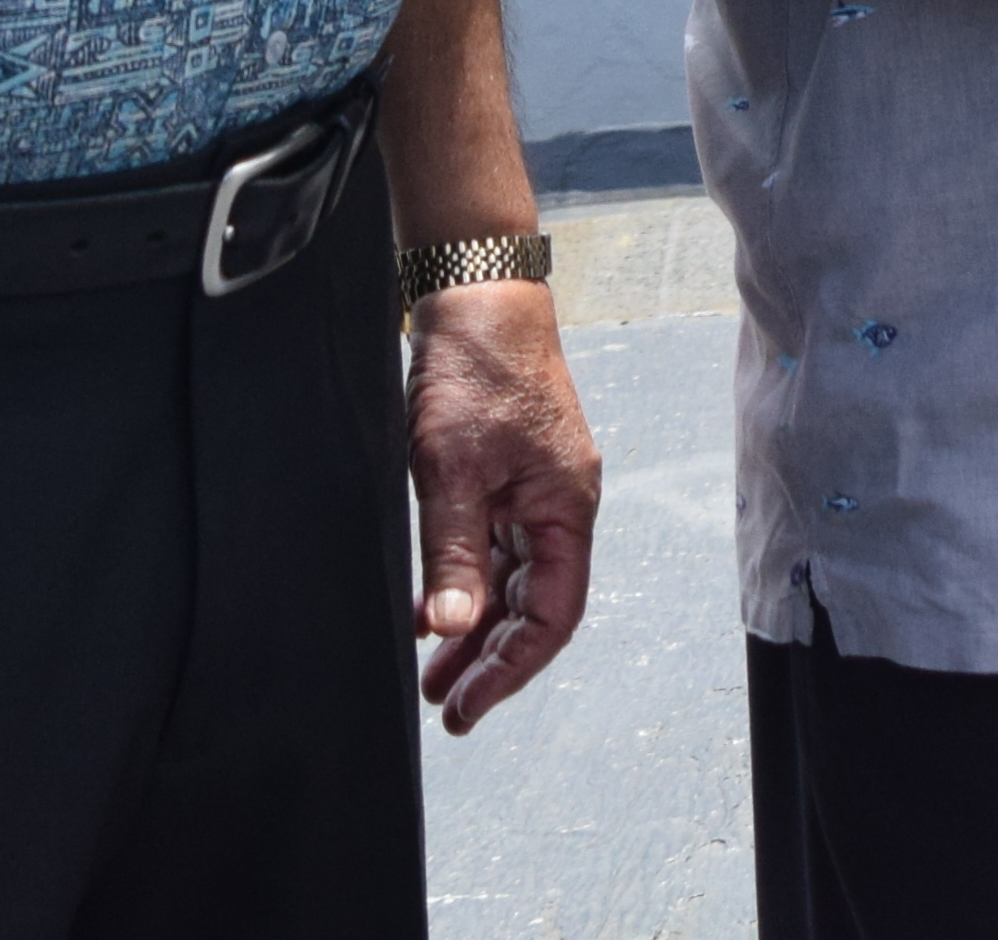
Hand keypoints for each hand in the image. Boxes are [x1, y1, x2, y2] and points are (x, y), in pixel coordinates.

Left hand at [408, 283, 605, 732]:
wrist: (477, 291)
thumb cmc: (476, 367)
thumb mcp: (453, 467)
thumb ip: (452, 552)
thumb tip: (449, 627)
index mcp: (565, 509)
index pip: (552, 615)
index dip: (511, 669)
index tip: (465, 705)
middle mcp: (559, 506)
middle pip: (535, 606)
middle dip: (490, 660)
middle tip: (442, 704)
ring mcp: (535, 491)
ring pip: (512, 582)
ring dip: (475, 629)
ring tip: (432, 672)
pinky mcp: (508, 475)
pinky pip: (494, 548)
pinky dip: (466, 584)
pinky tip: (431, 608)